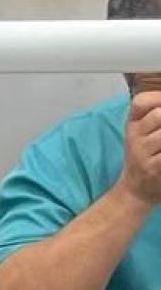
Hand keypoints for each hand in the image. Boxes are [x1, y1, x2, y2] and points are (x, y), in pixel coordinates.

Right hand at [117, 91, 160, 207]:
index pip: (141, 102)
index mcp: (132, 125)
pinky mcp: (153, 169)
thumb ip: (153, 117)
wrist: (135, 190)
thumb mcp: (141, 134)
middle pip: (159, 115)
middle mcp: (134, 137)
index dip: (159, 99)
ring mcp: (142, 153)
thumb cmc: (145, 158)